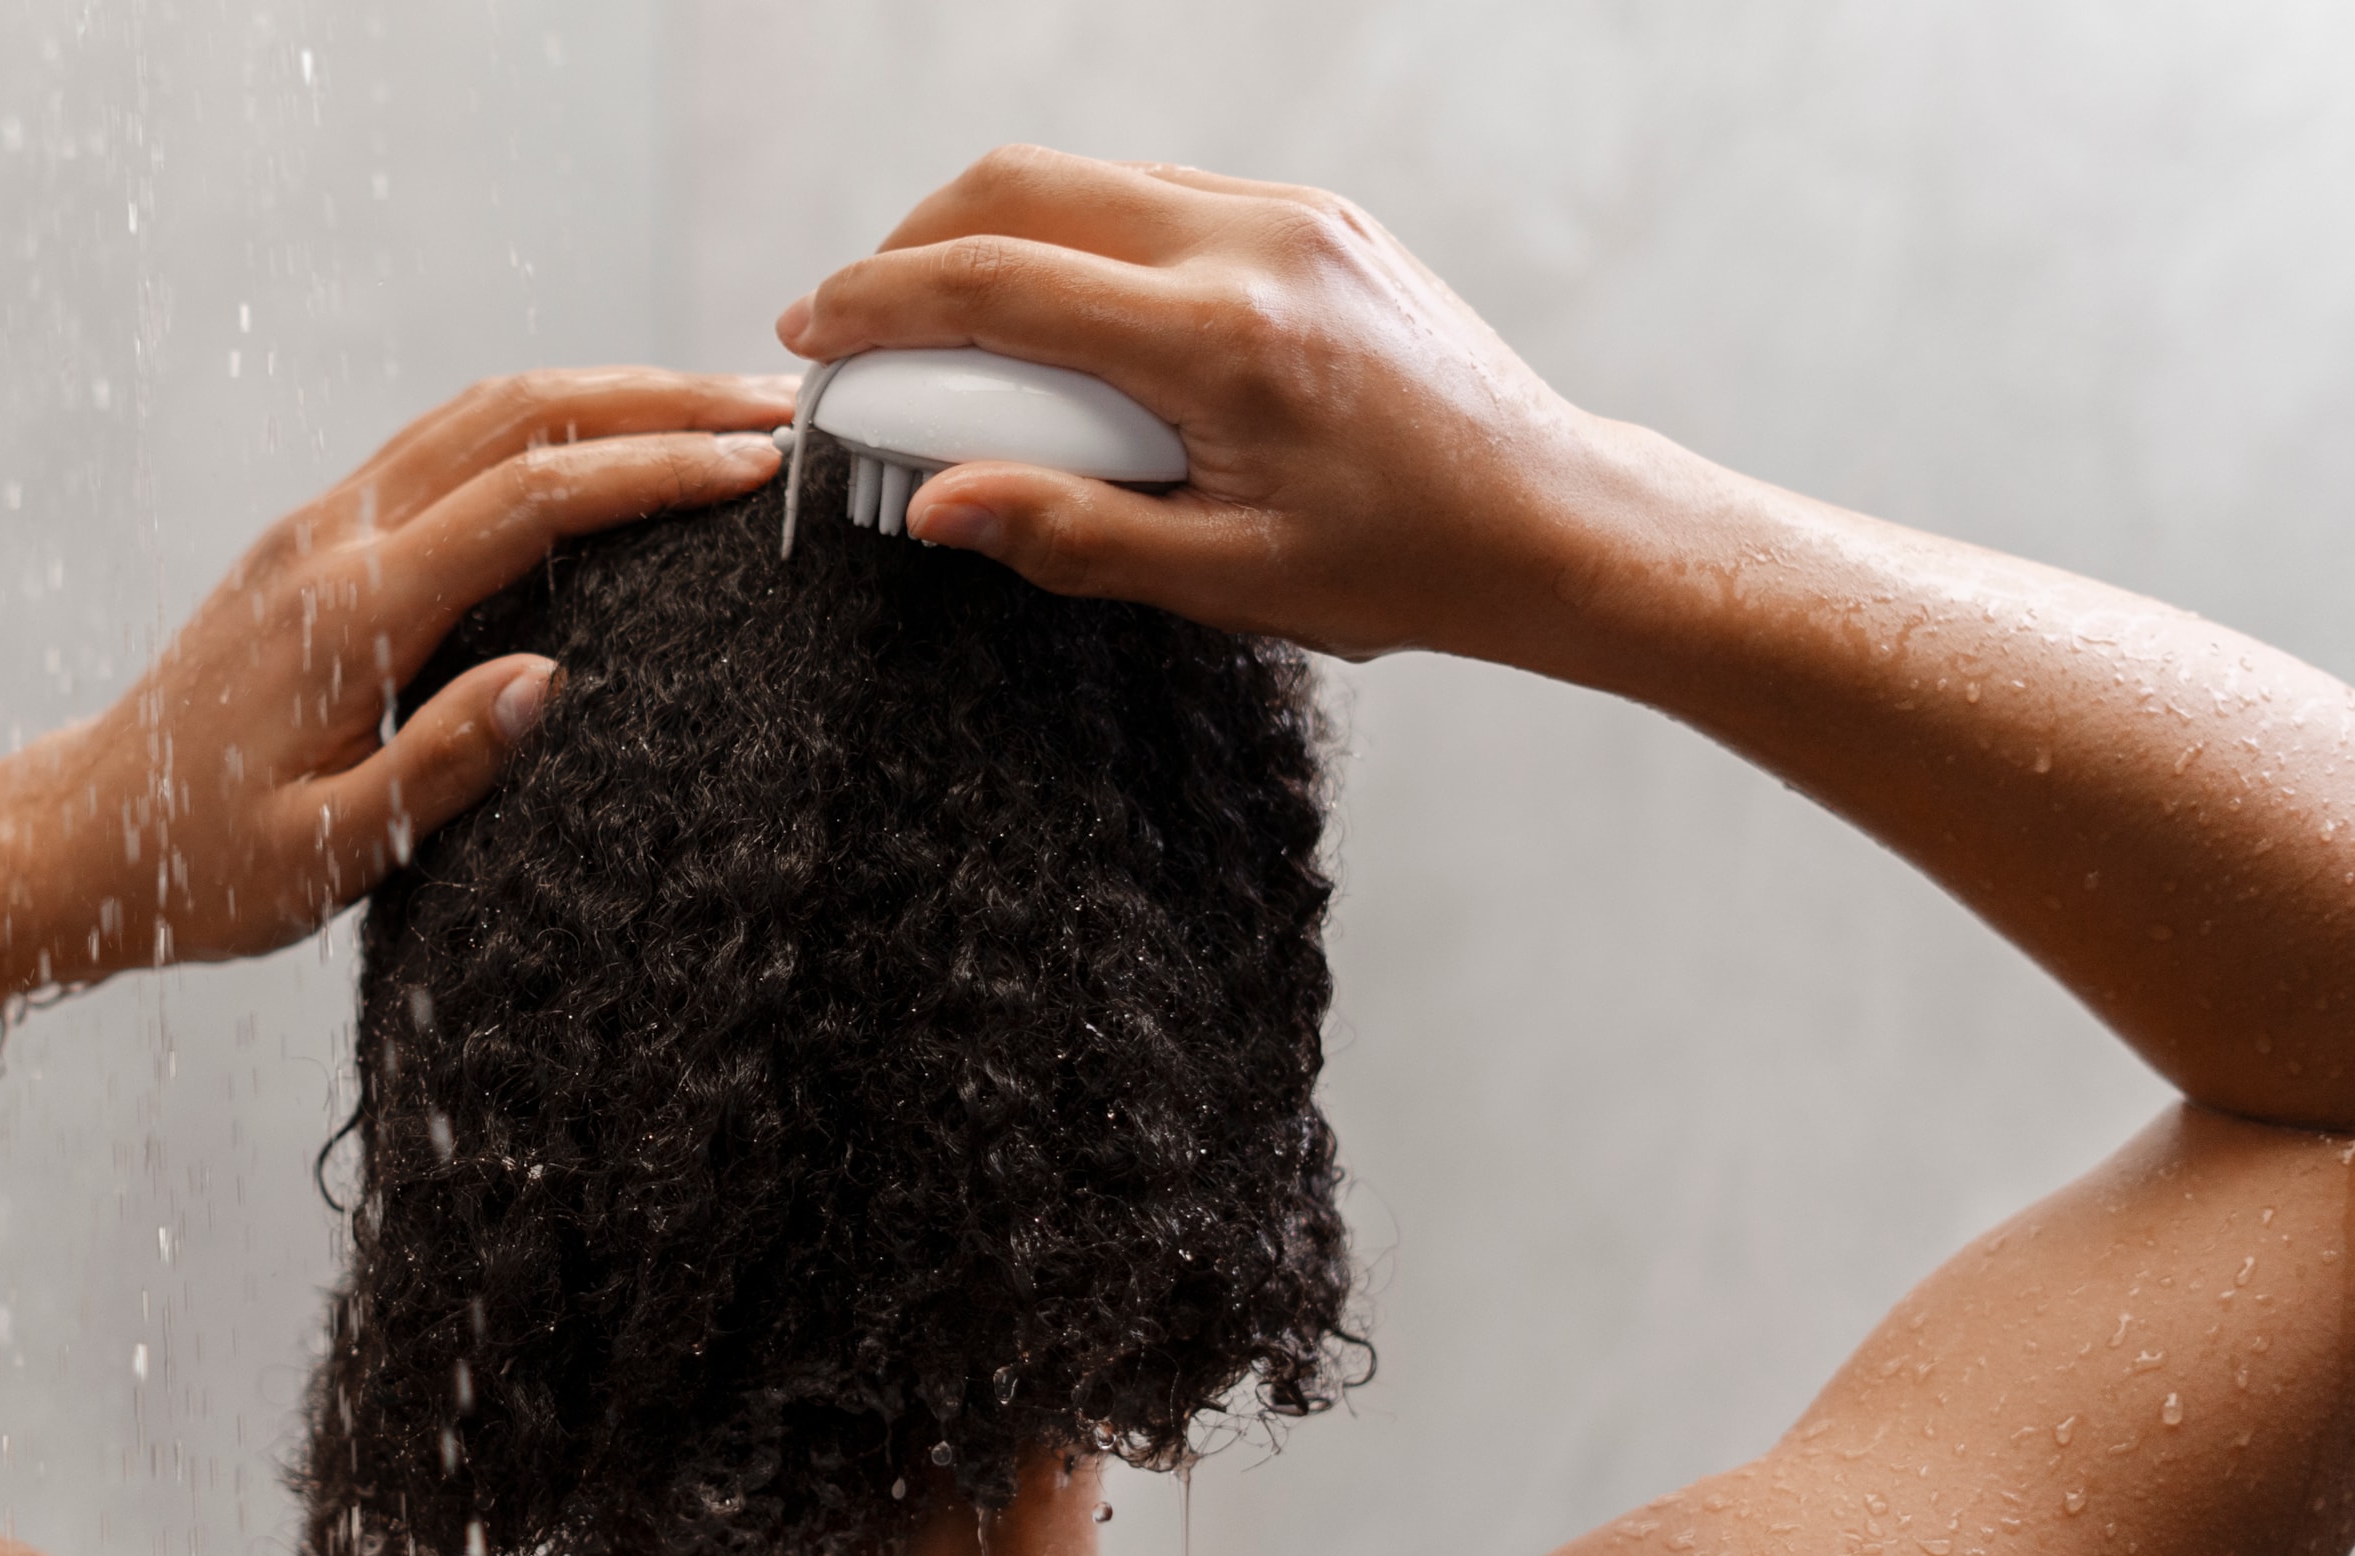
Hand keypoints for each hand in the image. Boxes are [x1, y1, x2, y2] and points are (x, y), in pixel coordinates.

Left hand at [63, 367, 792, 963]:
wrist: (82, 837)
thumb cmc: (200, 865)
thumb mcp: (327, 855)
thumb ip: (439, 766)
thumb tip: (549, 681)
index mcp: (349, 610)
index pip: (530, 499)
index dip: (652, 473)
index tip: (753, 472)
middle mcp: (333, 539)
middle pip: (516, 414)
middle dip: (655, 400)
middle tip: (772, 412)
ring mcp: (319, 527)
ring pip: (480, 411)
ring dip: (606, 395)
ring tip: (714, 412)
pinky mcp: (316, 540)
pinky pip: (446, 444)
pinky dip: (544, 423)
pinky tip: (606, 445)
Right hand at [777, 147, 1593, 661]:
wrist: (1545, 518)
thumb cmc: (1398, 569)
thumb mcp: (1223, 581)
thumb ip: (1068, 533)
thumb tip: (932, 503)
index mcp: (1223, 340)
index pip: (997, 282)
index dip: (877, 302)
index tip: (809, 335)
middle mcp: (1255, 243)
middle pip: (1020, 187)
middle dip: (909, 244)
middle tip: (858, 327)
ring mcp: (1289, 213)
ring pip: (1084, 176)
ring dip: (990, 236)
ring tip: (946, 334)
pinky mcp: (1311, 215)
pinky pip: (1154, 195)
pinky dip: (1075, 242)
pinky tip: (1056, 325)